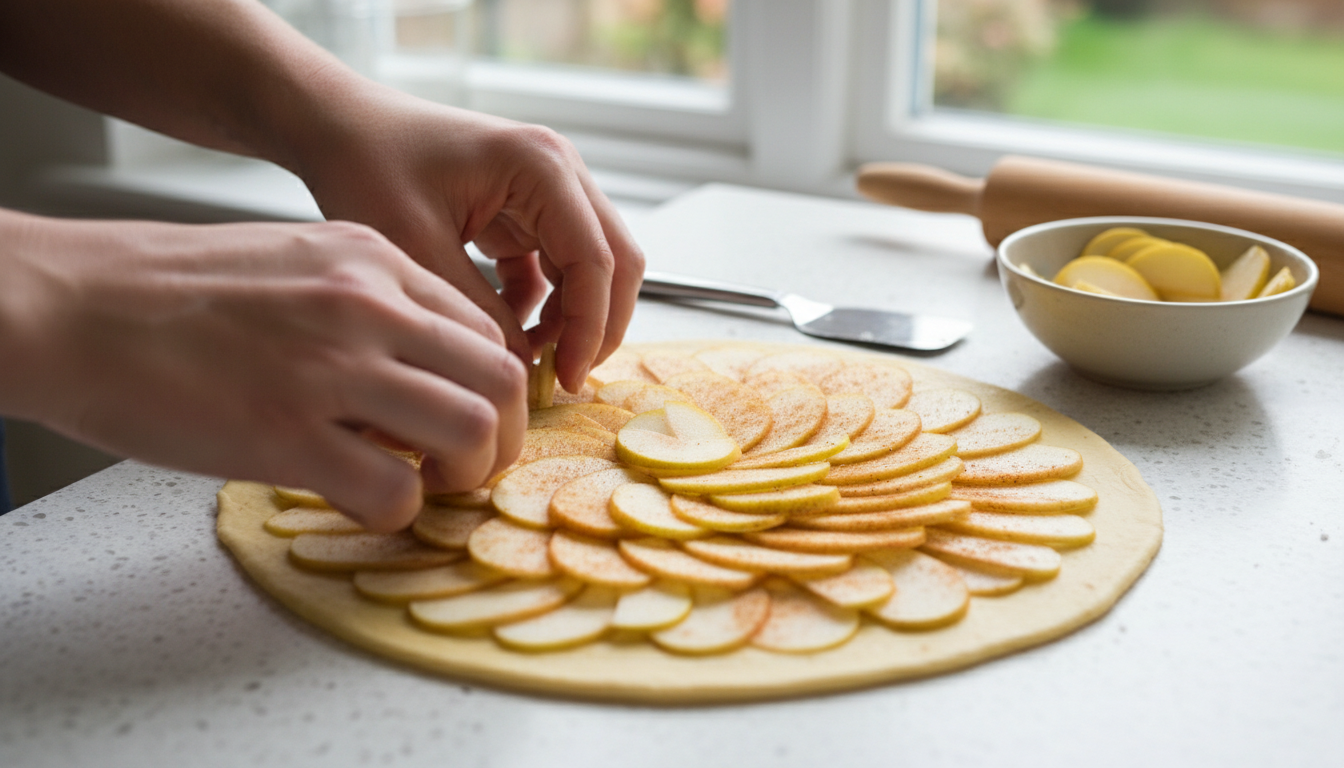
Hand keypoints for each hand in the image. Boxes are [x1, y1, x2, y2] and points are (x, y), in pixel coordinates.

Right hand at [0, 212, 527, 530]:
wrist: (68, 306)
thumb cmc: (164, 291)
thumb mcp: (289, 260)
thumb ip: (363, 304)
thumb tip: (411, 372)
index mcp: (369, 260)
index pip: (483, 330)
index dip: (493, 387)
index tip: (473, 418)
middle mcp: (366, 306)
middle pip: (502, 379)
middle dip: (504, 436)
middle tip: (470, 465)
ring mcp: (331, 369)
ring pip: (472, 431)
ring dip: (465, 475)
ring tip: (427, 486)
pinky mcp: (287, 435)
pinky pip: (396, 491)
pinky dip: (397, 512)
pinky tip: (364, 502)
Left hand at [287, 85, 644, 392]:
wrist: (339, 127)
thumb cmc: (368, 165)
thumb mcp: (417, 248)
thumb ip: (477, 310)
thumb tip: (521, 368)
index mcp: (541, 166)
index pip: (597, 260)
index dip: (590, 327)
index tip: (567, 379)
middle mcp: (559, 172)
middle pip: (615, 262)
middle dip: (599, 325)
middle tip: (567, 378)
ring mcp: (548, 191)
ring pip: (593, 268)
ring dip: (574, 318)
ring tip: (535, 362)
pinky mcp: (527, 211)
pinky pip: (557, 268)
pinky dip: (544, 305)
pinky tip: (509, 330)